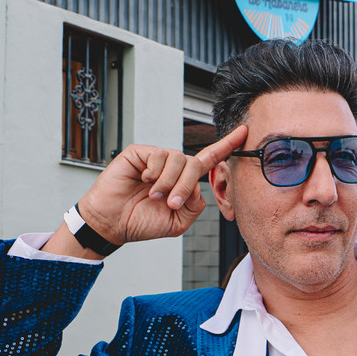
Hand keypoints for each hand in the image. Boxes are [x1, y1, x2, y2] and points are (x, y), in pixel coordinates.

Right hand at [45, 125, 248, 256]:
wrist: (112, 222)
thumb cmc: (141, 222)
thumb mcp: (177, 223)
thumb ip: (195, 207)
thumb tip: (197, 186)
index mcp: (183, 180)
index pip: (209, 160)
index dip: (227, 146)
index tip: (244, 132)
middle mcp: (171, 166)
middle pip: (195, 164)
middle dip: (185, 186)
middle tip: (170, 203)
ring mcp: (156, 158)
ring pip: (178, 159)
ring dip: (168, 182)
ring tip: (154, 195)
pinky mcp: (140, 152)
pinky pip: (158, 155)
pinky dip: (154, 171)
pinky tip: (143, 179)